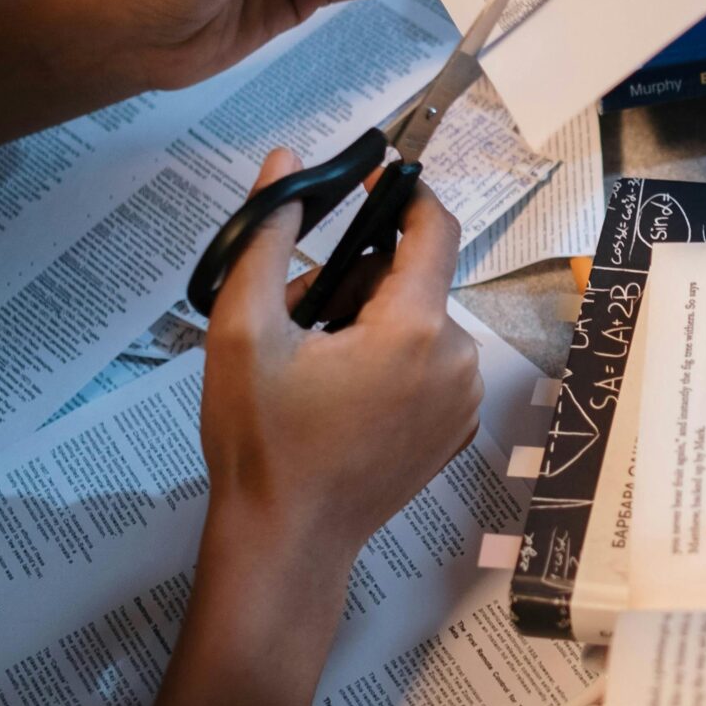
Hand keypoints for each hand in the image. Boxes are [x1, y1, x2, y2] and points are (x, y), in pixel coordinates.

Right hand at [198, 150, 483, 611]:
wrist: (287, 541)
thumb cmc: (262, 441)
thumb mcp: (242, 329)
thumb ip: (266, 235)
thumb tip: (286, 164)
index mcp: (413, 329)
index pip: (434, 228)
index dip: (404, 192)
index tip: (370, 178)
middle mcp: (456, 359)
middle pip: (411, 281)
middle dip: (354, 281)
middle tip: (295, 313)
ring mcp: (463, 398)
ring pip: (419, 323)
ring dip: (369, 323)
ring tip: (311, 364)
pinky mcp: (457, 429)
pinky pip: (430, 365)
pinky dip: (391, 362)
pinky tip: (341, 395)